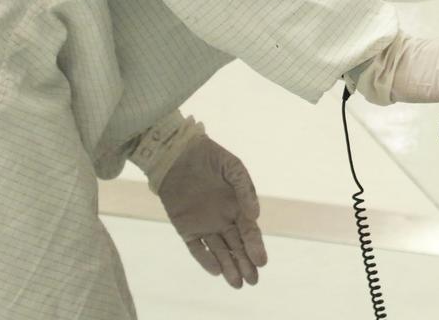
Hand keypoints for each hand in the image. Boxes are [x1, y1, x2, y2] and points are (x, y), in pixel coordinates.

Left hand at [154, 136, 267, 287]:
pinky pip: (196, 248)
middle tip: (253, 280)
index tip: (261, 261)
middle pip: (237, 246)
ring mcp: (205, 225)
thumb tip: (255, 215)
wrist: (177, 154)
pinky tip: (215, 271)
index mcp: (238, 207)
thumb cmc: (210, 158)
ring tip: (237, 284)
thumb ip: (245, 190)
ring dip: (229, 267)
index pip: (249, 232)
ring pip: (219, 251)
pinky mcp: (185, 227)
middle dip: (245, 264)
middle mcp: (224, 219)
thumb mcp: (234, 168)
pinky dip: (205, 259)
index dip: (255, 247)